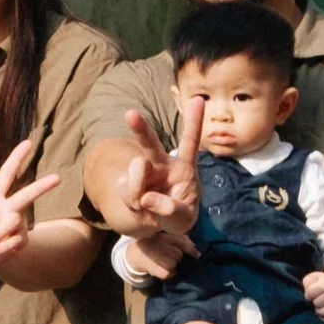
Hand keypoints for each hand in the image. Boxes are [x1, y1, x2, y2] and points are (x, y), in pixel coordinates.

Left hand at [0, 130, 63, 270]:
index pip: (6, 175)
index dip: (16, 159)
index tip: (28, 143)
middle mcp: (10, 207)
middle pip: (27, 196)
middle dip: (42, 186)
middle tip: (58, 178)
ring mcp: (18, 224)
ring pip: (13, 225)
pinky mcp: (22, 239)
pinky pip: (12, 244)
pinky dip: (0, 252)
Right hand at [108, 101, 202, 260]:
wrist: (155, 225)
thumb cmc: (177, 215)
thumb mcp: (183, 219)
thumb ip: (171, 210)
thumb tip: (146, 198)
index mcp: (183, 168)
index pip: (189, 143)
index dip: (193, 122)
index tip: (198, 99)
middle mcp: (161, 164)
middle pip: (150, 144)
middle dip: (140, 129)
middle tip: (130, 114)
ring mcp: (142, 172)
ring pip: (135, 169)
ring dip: (137, 189)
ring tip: (144, 204)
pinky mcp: (125, 181)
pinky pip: (124, 189)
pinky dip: (132, 203)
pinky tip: (138, 207)